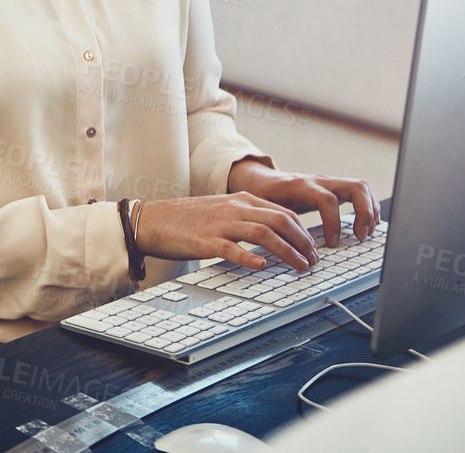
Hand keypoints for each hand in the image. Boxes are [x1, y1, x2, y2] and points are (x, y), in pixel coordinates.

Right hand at [134, 192, 320, 271]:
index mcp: (239, 200)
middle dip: (303, 242)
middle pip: (279, 220)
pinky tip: (261, 265)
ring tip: (300, 265)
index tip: (313, 249)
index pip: (283, 212)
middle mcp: (233, 209)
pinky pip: (231, 248)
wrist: (151, 219)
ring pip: (262, 233)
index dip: (304, 232)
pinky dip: (249, 256)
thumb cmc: (186, 219)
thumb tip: (275, 235)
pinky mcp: (204, 241)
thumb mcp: (221, 211)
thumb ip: (246, 218)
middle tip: (313, 260)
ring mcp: (219, 224)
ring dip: (287, 251)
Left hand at [226, 159, 381, 245]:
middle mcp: (319, 181)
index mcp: (300, 186)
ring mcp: (329, 183)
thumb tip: (286, 251)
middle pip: (355, 187)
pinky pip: (360, 192)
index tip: (332, 243)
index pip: (326, 199)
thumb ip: (276, 225)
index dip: (333, 222)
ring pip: (362, 187)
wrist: (260, 180)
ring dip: (370, 211)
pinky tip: (365, 226)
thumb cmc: (263, 197)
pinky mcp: (335, 188)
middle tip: (360, 236)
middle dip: (365, 213)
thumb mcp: (265, 209)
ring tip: (365, 233)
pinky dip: (368, 208)